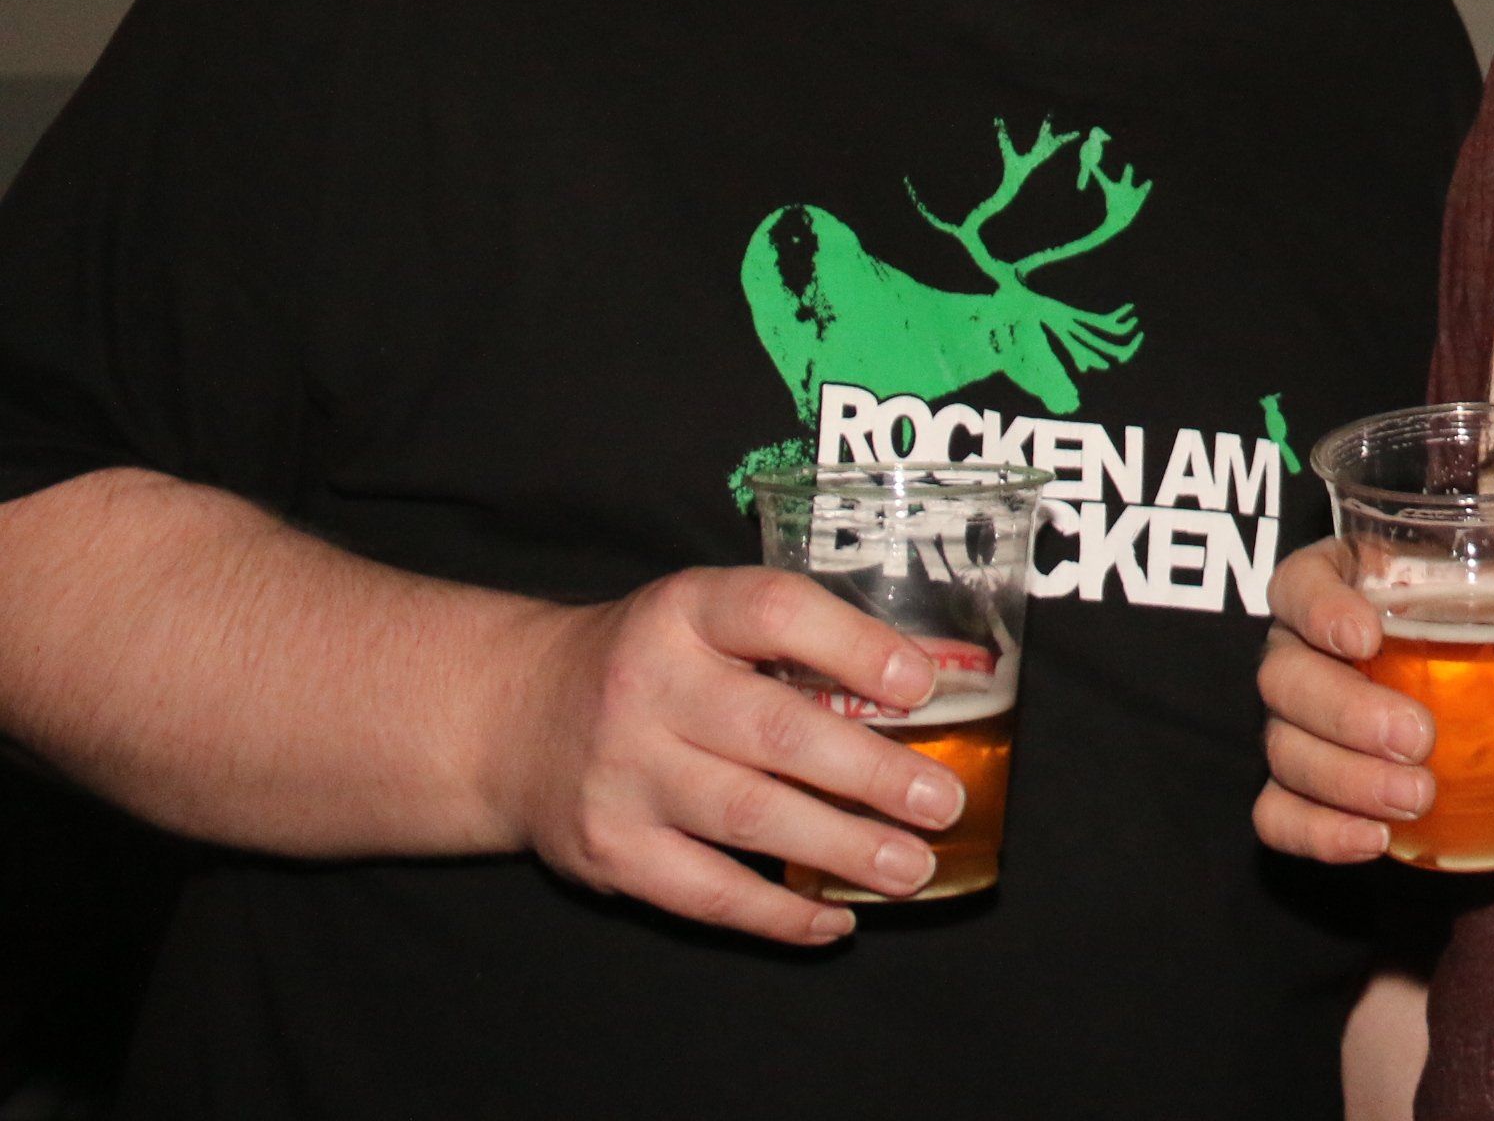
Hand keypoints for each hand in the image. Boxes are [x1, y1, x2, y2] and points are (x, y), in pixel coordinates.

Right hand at [481, 566, 958, 945]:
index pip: (775, 612)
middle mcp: (649, 687)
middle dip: (871, 773)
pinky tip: (835, 918)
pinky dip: (778, 912)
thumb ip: (796, 641)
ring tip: (913, 867)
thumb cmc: (652, 663)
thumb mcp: (704, 618)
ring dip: (842, 848)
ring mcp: (624, 773)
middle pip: (775, 732)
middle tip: (941, 801)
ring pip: (749, 817)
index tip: (921, 683)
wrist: (514, 717)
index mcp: (686, 612)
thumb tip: (933, 684)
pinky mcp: (610, 850)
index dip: (855, 646)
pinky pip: (706, 891)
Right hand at [1254, 538, 1493, 861]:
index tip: (1368, 632)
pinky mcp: (1296, 789)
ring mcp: (1290, 725)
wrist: (1444, 701)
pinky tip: (1371, 843)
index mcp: (1338, 589)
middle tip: (1420, 738)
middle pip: (1285, 678)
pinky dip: (1318, 833)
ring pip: (1284, 751)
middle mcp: (1299, 654)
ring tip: (1418, 798)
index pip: (1298, 584)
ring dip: (1346, 781)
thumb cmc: (1465, 629)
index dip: (1320, 607)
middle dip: (1348, 713)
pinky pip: (1278, 815)